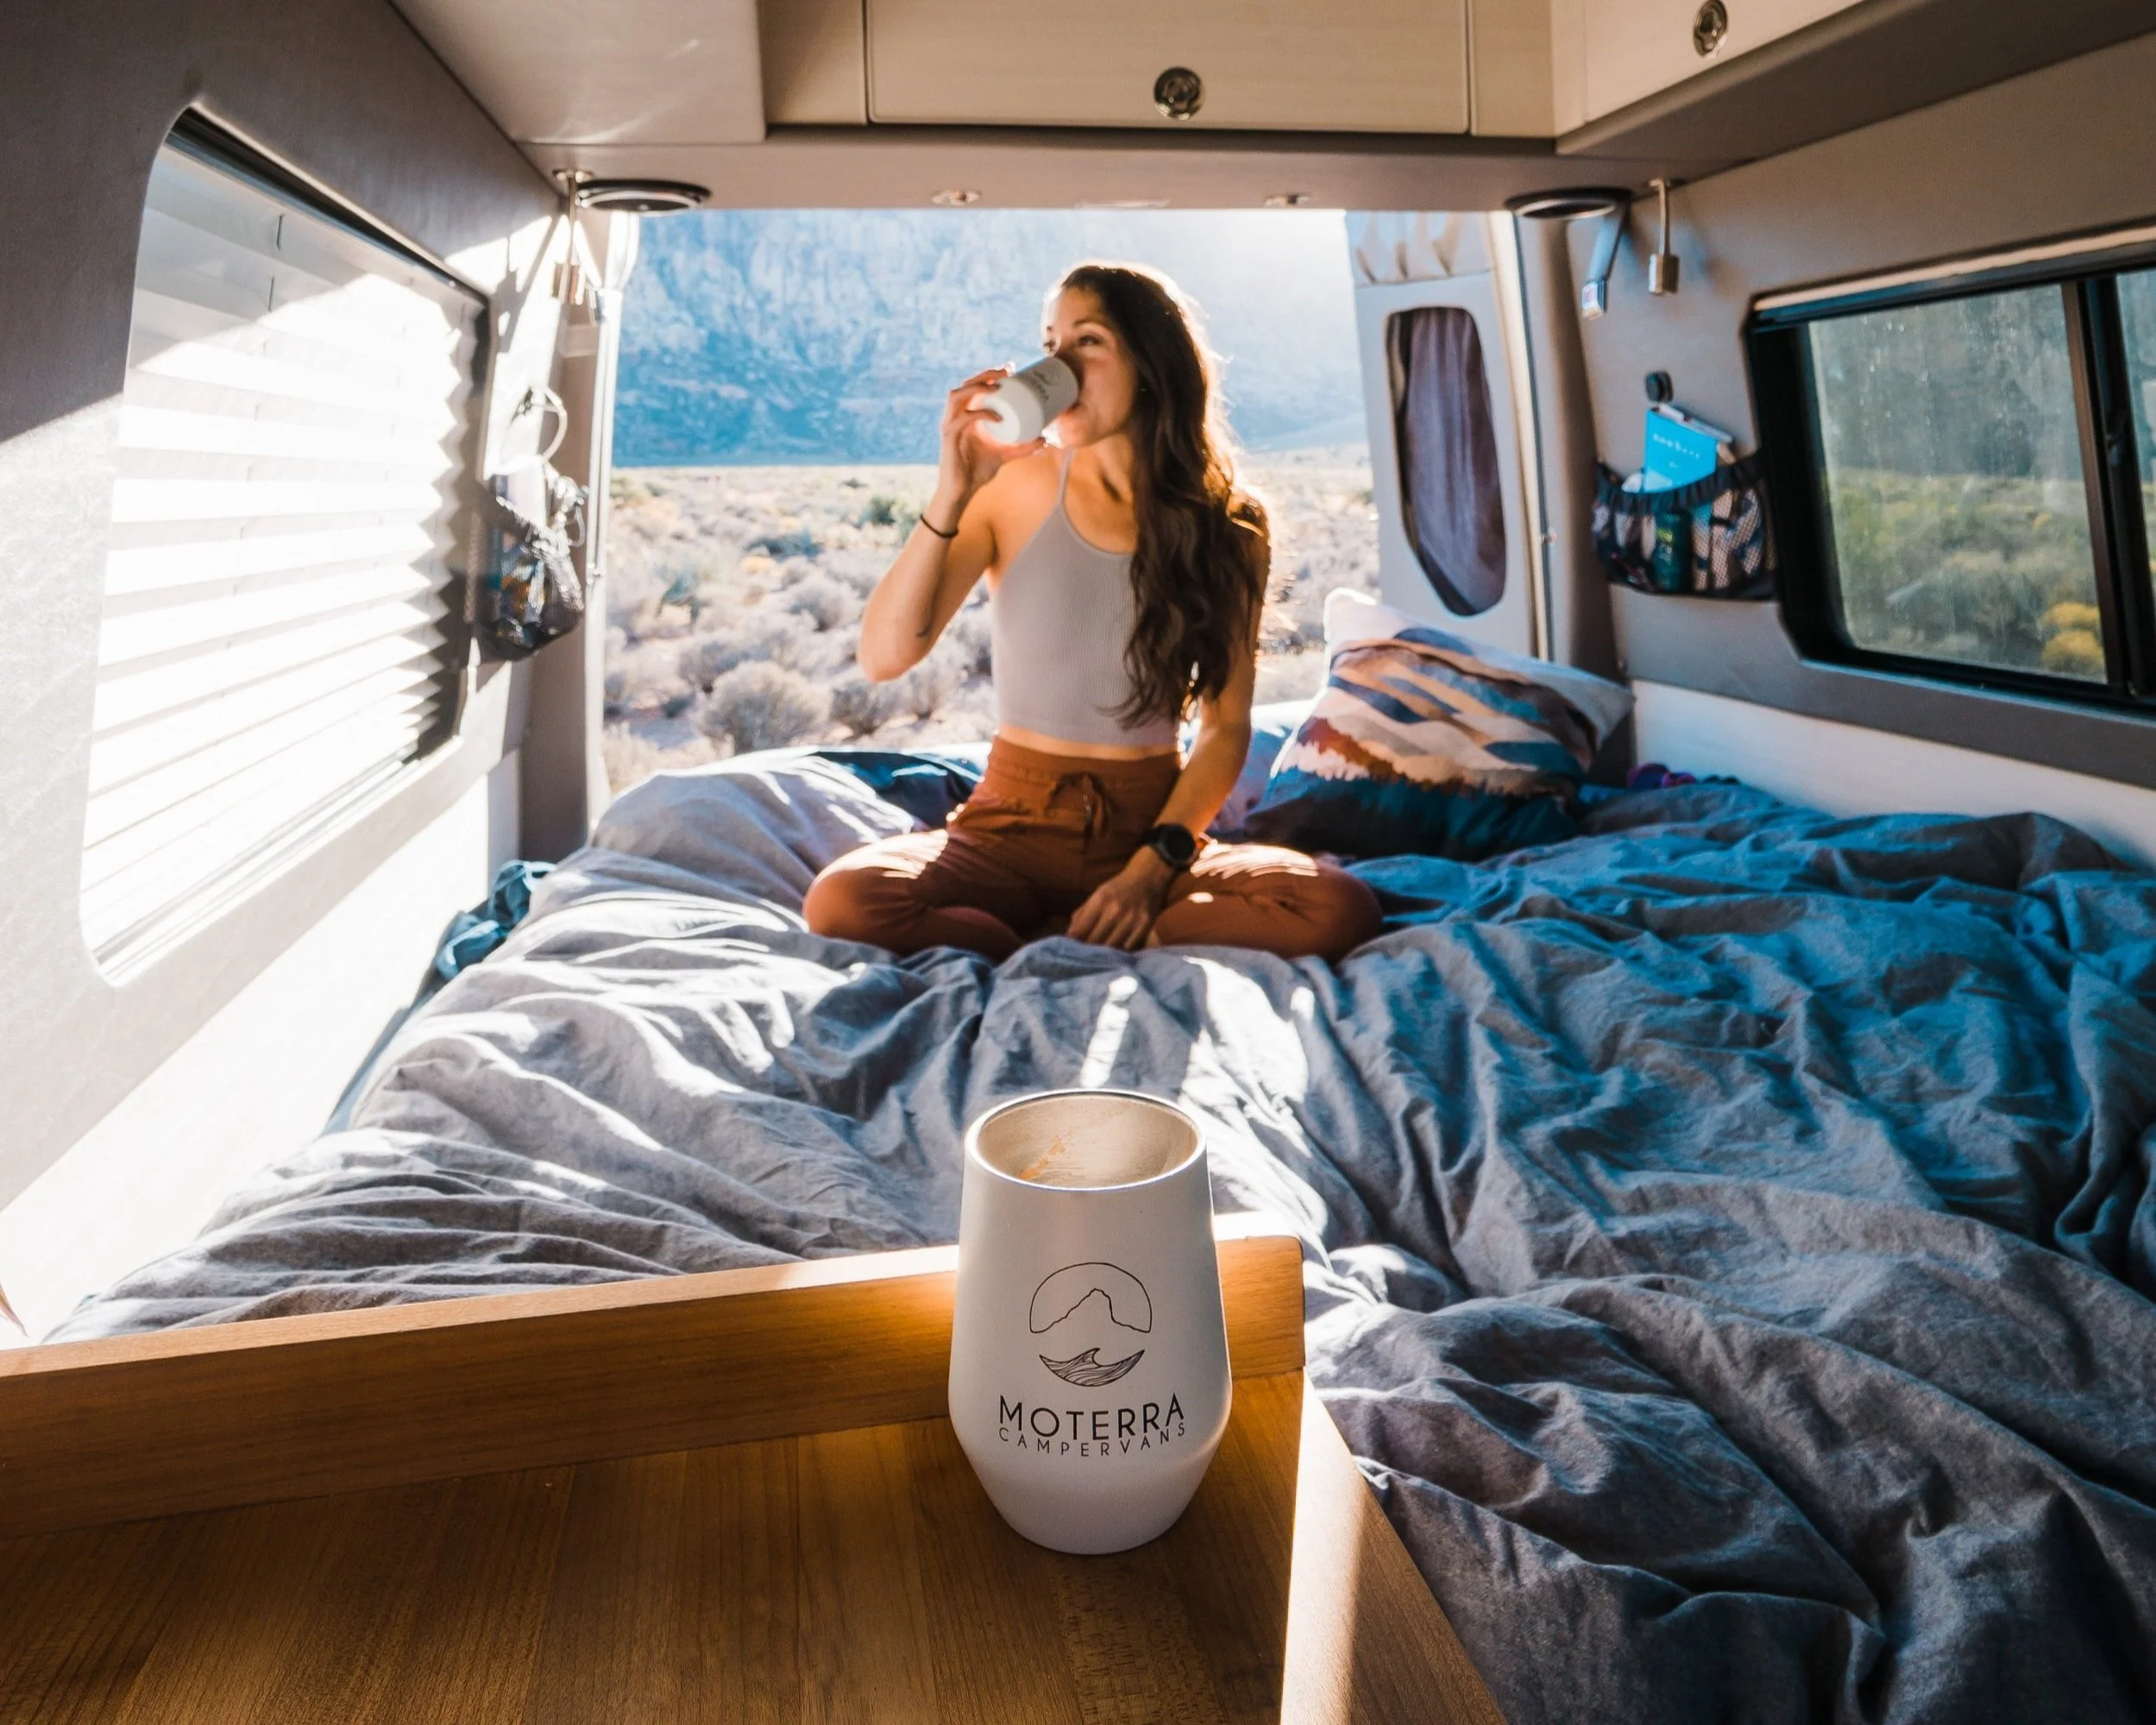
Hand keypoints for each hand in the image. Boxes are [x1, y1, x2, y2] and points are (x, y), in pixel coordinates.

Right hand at [931, 367, 1042, 522]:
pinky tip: (996, 416)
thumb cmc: (977, 472)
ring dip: (977, 387)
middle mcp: (955, 417)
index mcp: (965, 416)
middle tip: (1007, 371)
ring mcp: (950, 426)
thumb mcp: (1004, 456)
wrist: (960, 492)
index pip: (974, 388)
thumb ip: (1022, 447)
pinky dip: (980, 414)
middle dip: (985, 374)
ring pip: (957, 396)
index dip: (990, 375)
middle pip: (965, 385)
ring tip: (997, 386)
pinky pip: (963, 419)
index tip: (1011, 369)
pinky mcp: (949, 438)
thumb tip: (1045, 439)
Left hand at [1067, 851, 1173, 950]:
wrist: (1148, 878)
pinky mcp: (1145, 927)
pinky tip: (1116, 952)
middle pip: (1095, 941)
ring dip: (1103, 954)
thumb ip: (1083, 913)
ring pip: (1111, 947)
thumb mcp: (1098, 894)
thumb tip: (1071, 934)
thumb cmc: (1119, 888)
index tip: (1071, 947)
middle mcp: (1115, 911)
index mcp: (1100, 900)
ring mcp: (1131, 920)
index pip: (1080, 929)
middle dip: (1087, 950)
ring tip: (1099, 956)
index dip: (1073, 941)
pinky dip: (1120, 952)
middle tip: (1083, 955)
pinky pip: (1128, 948)